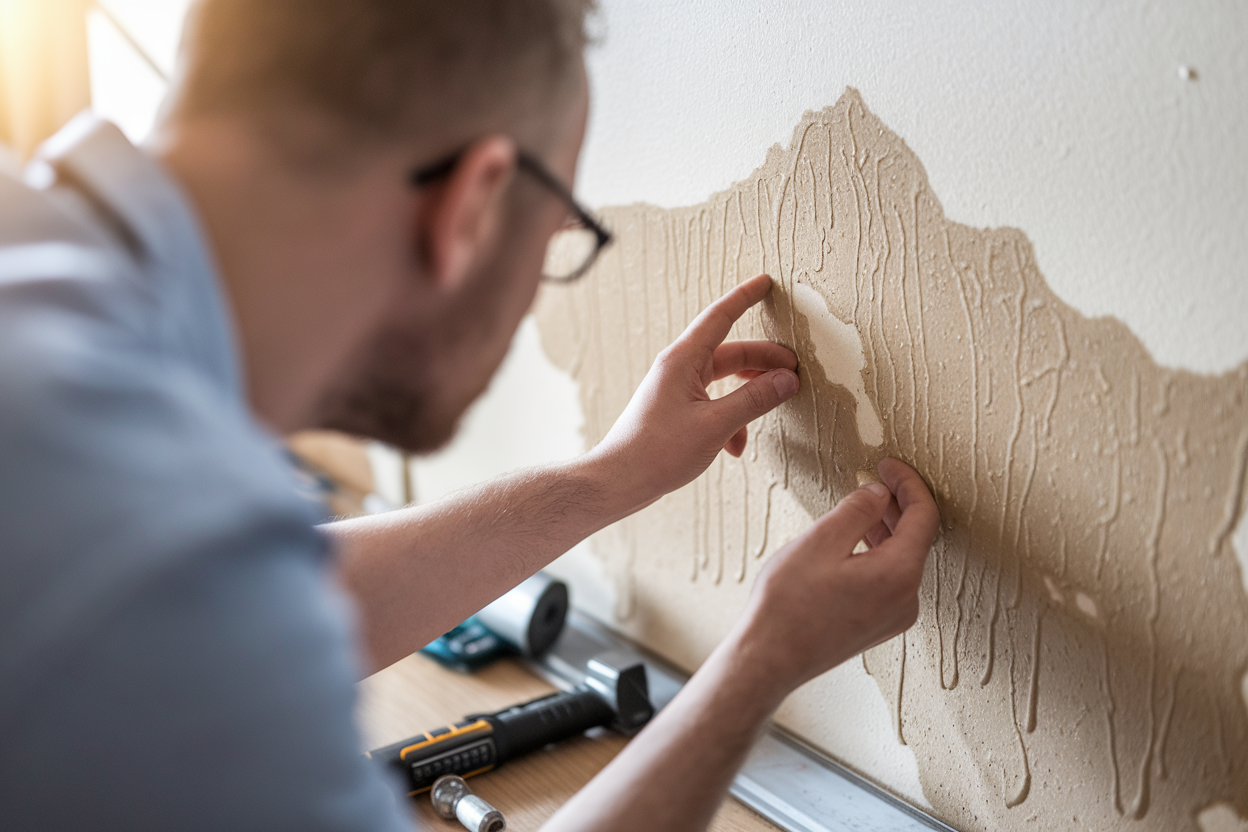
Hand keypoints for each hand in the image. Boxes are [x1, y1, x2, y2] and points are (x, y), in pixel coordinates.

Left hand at [588, 274, 798, 510]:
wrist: (620, 480)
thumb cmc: (656, 452)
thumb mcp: (715, 425)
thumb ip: (755, 399)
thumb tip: (787, 381)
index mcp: (683, 360)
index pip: (720, 316)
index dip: (745, 297)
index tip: (765, 282)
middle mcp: (679, 368)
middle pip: (731, 352)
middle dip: (764, 360)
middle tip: (794, 371)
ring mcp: (677, 389)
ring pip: (725, 379)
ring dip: (750, 393)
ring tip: (773, 404)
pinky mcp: (677, 410)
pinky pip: (714, 403)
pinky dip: (732, 419)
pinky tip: (736, 446)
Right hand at [729, 458, 939, 697]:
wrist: (769, 658)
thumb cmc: (787, 606)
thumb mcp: (820, 541)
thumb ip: (857, 510)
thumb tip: (879, 494)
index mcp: (898, 574)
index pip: (923, 516)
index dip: (909, 483)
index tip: (890, 466)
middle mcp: (905, 599)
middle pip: (917, 538)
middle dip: (899, 504)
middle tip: (878, 478)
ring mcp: (893, 617)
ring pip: (903, 559)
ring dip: (887, 529)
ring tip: (864, 507)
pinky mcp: (878, 625)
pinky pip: (890, 579)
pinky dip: (879, 553)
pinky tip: (855, 543)